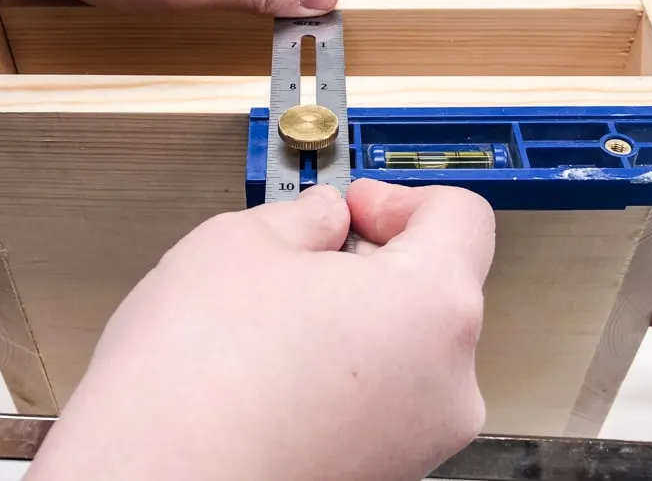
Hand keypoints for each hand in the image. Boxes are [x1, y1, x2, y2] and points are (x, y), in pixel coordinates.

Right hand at [24, 179, 495, 480]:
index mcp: (431, 309)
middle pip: (432, 290)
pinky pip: (378, 404)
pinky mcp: (383, 477)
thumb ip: (302, 216)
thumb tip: (321, 218)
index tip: (357, 207)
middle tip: (302, 263)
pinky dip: (340, 380)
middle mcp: (446, 386)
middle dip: (369, 264)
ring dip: (351, 325)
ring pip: (402, 351)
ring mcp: (417, 443)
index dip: (401, 199)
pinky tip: (272, 380)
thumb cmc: (191, 388)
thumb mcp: (237, 244)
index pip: (461, 218)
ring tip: (272, 330)